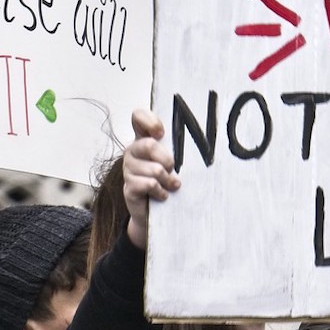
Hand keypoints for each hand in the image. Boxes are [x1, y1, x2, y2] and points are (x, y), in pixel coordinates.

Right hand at [122, 108, 177, 249]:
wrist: (157, 213)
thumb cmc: (168, 182)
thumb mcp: (174, 161)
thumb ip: (178, 147)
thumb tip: (201, 138)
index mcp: (143, 139)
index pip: (138, 117)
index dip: (149, 121)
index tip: (162, 133)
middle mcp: (133, 151)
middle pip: (148, 145)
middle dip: (167, 159)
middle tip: (173, 168)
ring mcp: (128, 170)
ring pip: (154, 169)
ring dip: (168, 180)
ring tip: (172, 186)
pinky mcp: (129, 187)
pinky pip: (150, 185)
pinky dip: (161, 191)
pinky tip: (163, 195)